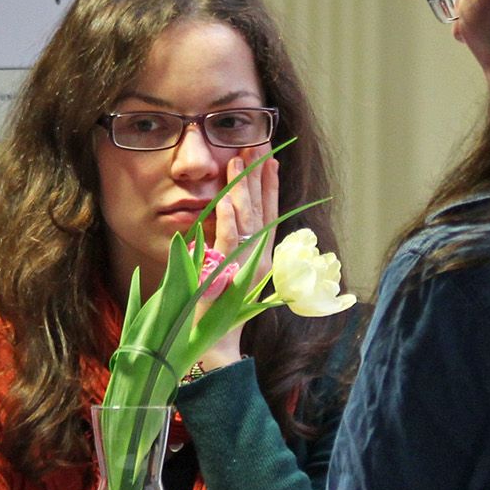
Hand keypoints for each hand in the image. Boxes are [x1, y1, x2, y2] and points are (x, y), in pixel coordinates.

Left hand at [198, 153, 280, 367]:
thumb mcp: (233, 274)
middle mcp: (261, 259)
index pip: (271, 213)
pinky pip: (229, 240)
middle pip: (263, 209)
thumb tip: (232, 220)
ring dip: (245, 187)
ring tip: (241, 158)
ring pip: (248, 218)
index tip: (271, 159)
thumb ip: (235, 249)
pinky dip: (229, 217)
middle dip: (261, 175)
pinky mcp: (227, 273)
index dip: (271, 186)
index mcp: (264, 258)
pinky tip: (227, 198)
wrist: (217, 344)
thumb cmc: (221, 311)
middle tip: (259, 145)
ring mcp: (246, 266)